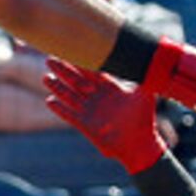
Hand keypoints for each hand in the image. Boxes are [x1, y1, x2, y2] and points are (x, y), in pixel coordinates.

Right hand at [42, 64, 167, 172]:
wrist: (140, 144)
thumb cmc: (144, 119)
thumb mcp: (146, 95)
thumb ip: (144, 77)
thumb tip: (150, 59)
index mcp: (110, 88)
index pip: (93, 72)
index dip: (81, 62)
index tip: (71, 51)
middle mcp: (98, 98)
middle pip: (77, 81)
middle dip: (64, 71)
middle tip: (51, 60)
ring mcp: (91, 111)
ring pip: (70, 96)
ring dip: (58, 87)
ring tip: (45, 77)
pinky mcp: (86, 125)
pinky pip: (70, 115)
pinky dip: (60, 109)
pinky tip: (49, 101)